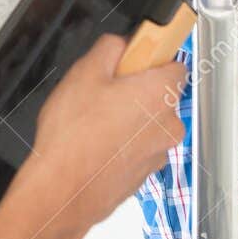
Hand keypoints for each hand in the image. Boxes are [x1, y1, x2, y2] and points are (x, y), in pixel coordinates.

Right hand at [0, 34, 186, 238]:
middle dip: (135, 91)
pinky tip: (93, 146)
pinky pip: (137, 149)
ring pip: (147, 124)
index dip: (152, 58)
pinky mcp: (143, 175)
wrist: (61, 193)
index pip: (176, 63)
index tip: (134, 58)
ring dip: (127, 120)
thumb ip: (111, 48)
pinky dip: (121, 145)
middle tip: (102, 92)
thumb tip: (121, 44)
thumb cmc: (73, 137)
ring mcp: (158, 153)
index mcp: (160, 93)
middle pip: (160, 95)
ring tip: (91, 123)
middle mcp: (168, 124)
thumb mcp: (84, 72)